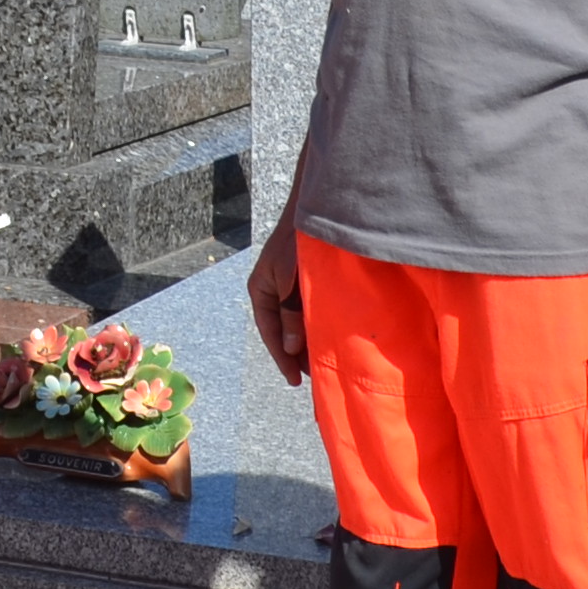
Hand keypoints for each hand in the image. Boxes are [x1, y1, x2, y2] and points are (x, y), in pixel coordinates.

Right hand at [245, 224, 310, 385]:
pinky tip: (326, 337)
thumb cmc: (298, 240)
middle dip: (295, 354)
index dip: (282, 358)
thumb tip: (290, 347)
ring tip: (320, 364)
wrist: (316, 208)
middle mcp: (271, 291)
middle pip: (282, 331)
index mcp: (261, 291)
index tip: (295, 380)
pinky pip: (306, 311)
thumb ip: (290, 311)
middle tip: (312, 377)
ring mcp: (287, 287)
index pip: (270, 332)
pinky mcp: (303, 282)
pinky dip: (314, 325)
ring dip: (306, 341)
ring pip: (295, 323)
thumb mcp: (290, 277)